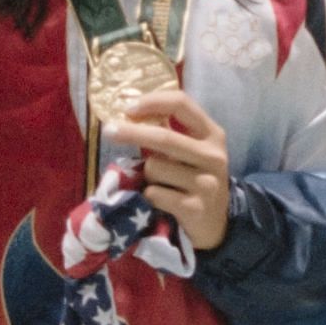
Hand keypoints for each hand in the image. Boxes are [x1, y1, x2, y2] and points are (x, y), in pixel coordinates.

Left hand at [112, 90, 231, 251]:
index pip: (182, 105)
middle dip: (132, 132)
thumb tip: (130, 113)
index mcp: (212, 134)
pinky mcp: (195, 208)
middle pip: (164, 137)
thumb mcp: (193, 151)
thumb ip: (172, 131)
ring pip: (155, 167)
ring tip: (159, 182)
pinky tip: (161, 199)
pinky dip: (149, 195)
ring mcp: (206, 183)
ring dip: (146, 174)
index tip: (128, 107)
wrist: (217, 222)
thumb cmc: (195, 178)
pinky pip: (154, 193)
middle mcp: (213, 156)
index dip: (153, 102)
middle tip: (109, 130)